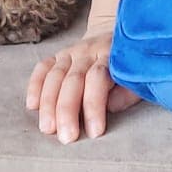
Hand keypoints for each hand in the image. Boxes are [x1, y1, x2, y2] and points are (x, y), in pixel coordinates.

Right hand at [25, 17, 141, 143]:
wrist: (114, 33)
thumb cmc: (129, 65)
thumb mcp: (139, 75)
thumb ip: (128, 91)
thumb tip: (111, 107)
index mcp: (111, 55)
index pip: (98, 79)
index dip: (94, 105)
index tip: (95, 132)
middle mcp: (89, 51)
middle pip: (73, 79)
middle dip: (67, 110)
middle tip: (66, 137)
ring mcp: (72, 52)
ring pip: (55, 75)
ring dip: (48, 103)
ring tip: (47, 128)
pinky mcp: (58, 55)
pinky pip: (43, 68)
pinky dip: (35, 85)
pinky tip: (32, 105)